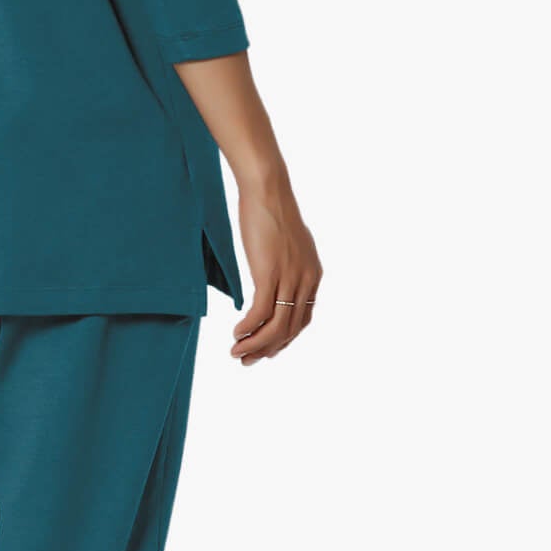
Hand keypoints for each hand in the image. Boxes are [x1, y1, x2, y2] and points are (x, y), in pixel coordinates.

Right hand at [231, 181, 321, 364]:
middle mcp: (307, 280)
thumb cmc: (271, 212)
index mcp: (313, 275)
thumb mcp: (286, 245)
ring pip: (276, 327)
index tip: (264, 350)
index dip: (283, 340)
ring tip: (237, 353)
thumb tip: (273, 280)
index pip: (302, 320)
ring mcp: (290, 278)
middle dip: (267, 350)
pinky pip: (261, 312)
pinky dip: (249, 328)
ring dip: (256, 345)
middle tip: (246, 360)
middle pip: (290, 329)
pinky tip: (236, 333)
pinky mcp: (270, 273)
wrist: (268, 190)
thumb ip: (285, 266)